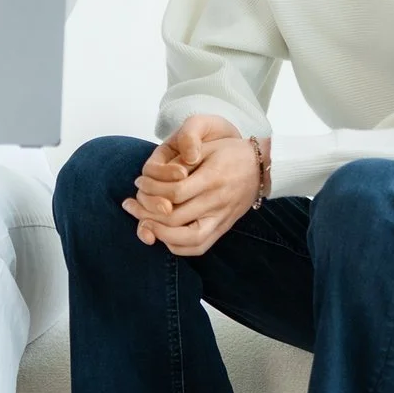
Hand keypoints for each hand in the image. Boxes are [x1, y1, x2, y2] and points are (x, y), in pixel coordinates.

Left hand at [125, 116, 262, 256]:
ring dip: (160, 234)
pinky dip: (177, 246)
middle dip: (146, 214)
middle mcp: (217, 201)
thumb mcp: (207, 146)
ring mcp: (221, 218)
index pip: (175, 193)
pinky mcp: (223, 228)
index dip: (151, 191)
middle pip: (175, 218)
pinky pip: (199, 246)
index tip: (138, 184)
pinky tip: (162, 235)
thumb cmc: (230, 152)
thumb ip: (182, 159)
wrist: (262, 166)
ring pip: (187, 240)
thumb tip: (154, 174)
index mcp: (212, 177)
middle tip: (131, 205)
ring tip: (144, 223)